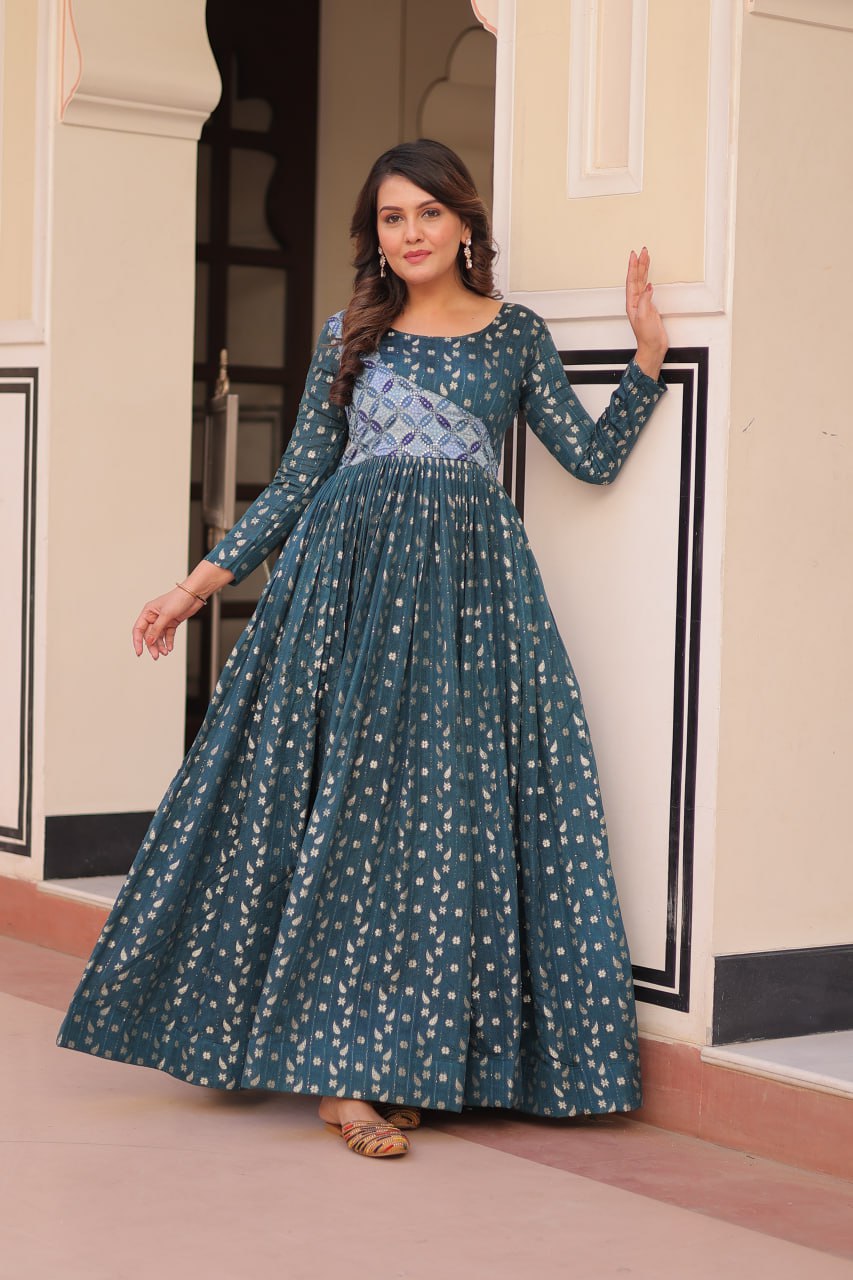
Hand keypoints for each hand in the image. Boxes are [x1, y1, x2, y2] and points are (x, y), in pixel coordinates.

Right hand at [132, 586, 202, 660]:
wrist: (194, 594)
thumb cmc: (179, 598)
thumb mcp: (166, 614)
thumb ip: (157, 629)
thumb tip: (149, 641)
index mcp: (148, 611)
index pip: (139, 629)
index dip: (138, 641)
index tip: (139, 652)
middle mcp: (154, 616)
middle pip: (149, 635)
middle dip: (152, 646)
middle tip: (155, 656)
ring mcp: (163, 620)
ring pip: (159, 636)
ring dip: (161, 645)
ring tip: (165, 653)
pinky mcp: (172, 622)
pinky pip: (168, 635)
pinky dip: (168, 642)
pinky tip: (170, 648)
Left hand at [626, 247, 667, 378]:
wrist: (653, 347)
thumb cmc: (647, 336)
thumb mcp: (644, 317)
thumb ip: (645, 300)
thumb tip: (647, 286)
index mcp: (632, 303)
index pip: (631, 281)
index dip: (633, 267)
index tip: (634, 255)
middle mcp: (635, 302)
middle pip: (636, 278)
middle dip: (639, 264)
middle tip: (642, 251)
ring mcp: (642, 304)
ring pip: (641, 282)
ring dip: (643, 269)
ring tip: (646, 257)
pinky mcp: (649, 307)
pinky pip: (647, 289)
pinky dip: (648, 280)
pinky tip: (649, 275)